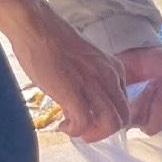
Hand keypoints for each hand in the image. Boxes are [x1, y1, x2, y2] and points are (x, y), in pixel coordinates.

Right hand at [0, 0, 128, 141]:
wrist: (38, 27)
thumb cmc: (54, 42)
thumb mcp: (84, 62)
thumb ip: (89, 80)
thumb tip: (80, 101)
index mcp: (114, 69)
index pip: (124, 104)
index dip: (107, 117)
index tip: (89, 116)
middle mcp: (110, 78)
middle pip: (123, 118)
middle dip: (104, 131)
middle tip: (82, 128)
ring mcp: (93, 85)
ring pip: (111, 124)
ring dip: (93, 135)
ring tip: (73, 129)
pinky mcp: (73, 92)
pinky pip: (84, 123)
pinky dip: (75, 131)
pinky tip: (63, 125)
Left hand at [118, 46, 161, 133]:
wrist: (138, 51)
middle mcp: (151, 119)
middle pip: (153, 129)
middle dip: (159, 107)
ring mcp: (133, 116)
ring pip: (137, 122)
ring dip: (145, 101)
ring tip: (150, 83)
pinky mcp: (116, 110)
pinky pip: (122, 114)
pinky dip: (131, 99)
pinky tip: (134, 85)